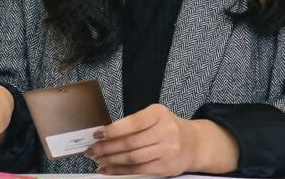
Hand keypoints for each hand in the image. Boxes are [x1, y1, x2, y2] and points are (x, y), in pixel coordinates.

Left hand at [87, 103, 234, 175]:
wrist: (193, 144)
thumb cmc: (167, 128)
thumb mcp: (154, 117)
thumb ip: (133, 124)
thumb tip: (104, 134)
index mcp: (159, 114)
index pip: (133, 122)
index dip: (113, 130)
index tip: (97, 134)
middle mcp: (165, 132)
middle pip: (130, 143)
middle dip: (107, 148)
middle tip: (92, 150)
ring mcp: (167, 151)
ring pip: (132, 158)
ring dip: (111, 160)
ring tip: (98, 160)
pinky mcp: (165, 167)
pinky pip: (138, 170)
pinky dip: (120, 171)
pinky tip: (108, 169)